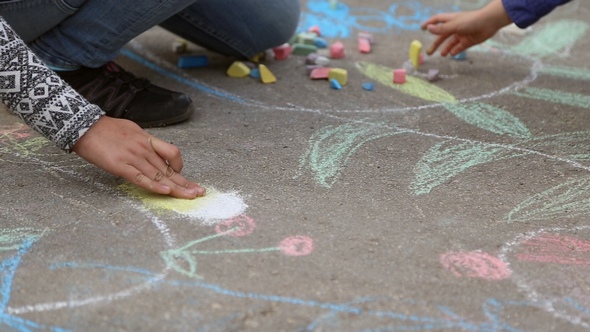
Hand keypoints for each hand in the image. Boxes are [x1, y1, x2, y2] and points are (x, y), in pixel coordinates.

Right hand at [72, 116, 205, 198]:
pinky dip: (154, 186)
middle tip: (200, 192)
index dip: (180, 166)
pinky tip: (166, 192)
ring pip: (159, 176)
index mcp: (147, 139)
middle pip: (169, 169)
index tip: (182, 175)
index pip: (172, 153)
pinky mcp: (120, 166)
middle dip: (186, 182)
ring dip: (176, 188)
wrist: (82, 125)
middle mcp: (143, 149)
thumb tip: (151, 152)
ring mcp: (133, 157)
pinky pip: (141, 178)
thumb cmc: (105, 128)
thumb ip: (142, 142)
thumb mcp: (131, 130)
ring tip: (190, 196)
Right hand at [421, 0, 511, 55]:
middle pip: (442, 36)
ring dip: (446, 49)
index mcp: (451, 20)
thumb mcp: (455, 25)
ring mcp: (462, 34)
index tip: (422, 28)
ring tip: (443, 55)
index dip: (429, 23)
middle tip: (429, 53)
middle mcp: (455, 27)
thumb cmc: (471, 20)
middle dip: (436, 44)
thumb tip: (428, 28)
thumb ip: (441, 28)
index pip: (437, 20)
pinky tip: (452, 53)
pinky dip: (455, 51)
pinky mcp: (468, 41)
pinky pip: (459, 47)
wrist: (490, 23)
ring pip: (450, 43)